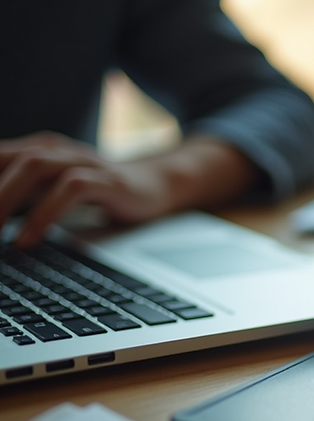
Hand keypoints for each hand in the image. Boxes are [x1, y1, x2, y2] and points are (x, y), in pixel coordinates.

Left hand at [0, 132, 257, 246]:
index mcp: (33, 150)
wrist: (159, 185)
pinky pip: (71, 189)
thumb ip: (17, 199)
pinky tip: (28, 240)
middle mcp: (52, 149)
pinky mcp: (107, 179)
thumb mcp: (51, 192)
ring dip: (3, 200)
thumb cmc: (99, 191)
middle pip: (2, 160)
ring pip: (32, 167)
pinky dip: (43, 214)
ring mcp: (81, 160)